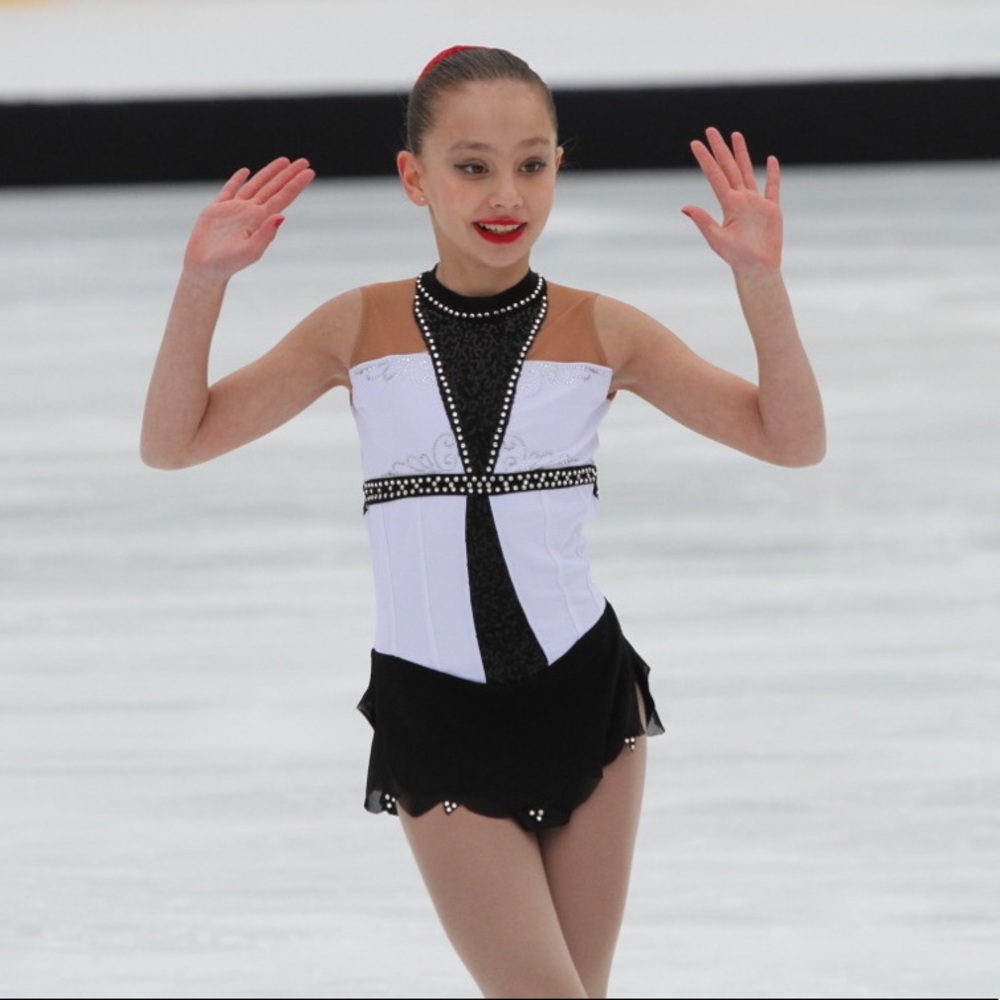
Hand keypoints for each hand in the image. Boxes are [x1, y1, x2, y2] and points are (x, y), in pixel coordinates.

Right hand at [183, 157, 315, 276]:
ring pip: (256, 185)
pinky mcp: (217, 209)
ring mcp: (235, 210)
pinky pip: (230, 190)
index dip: (296, 184)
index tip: (309, 172)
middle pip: (273, 188)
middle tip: (304, 161)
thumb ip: (267, 234)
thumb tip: (281, 216)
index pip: (283, 197)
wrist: (206, 268)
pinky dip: (237, 180)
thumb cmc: (229, 264)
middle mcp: (251, 212)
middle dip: (288, 175)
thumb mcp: (251, 251)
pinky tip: (245, 172)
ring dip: (269, 173)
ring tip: (284, 161)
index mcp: (261, 220)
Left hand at [682, 129, 782, 273]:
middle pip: (729, 168)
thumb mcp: (716, 238)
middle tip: (711, 130)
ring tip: (736, 135)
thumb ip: (703, 221)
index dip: (705, 159)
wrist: (757, 268)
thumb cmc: (736, 257)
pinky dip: (773, 174)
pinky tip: (771, 160)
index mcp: (728, 204)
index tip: (695, 143)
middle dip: (720, 149)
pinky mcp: (771, 209)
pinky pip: (772, 187)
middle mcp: (740, 200)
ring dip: (742, 154)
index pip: (714, 175)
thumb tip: (684, 207)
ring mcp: (755, 203)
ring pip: (747, 171)